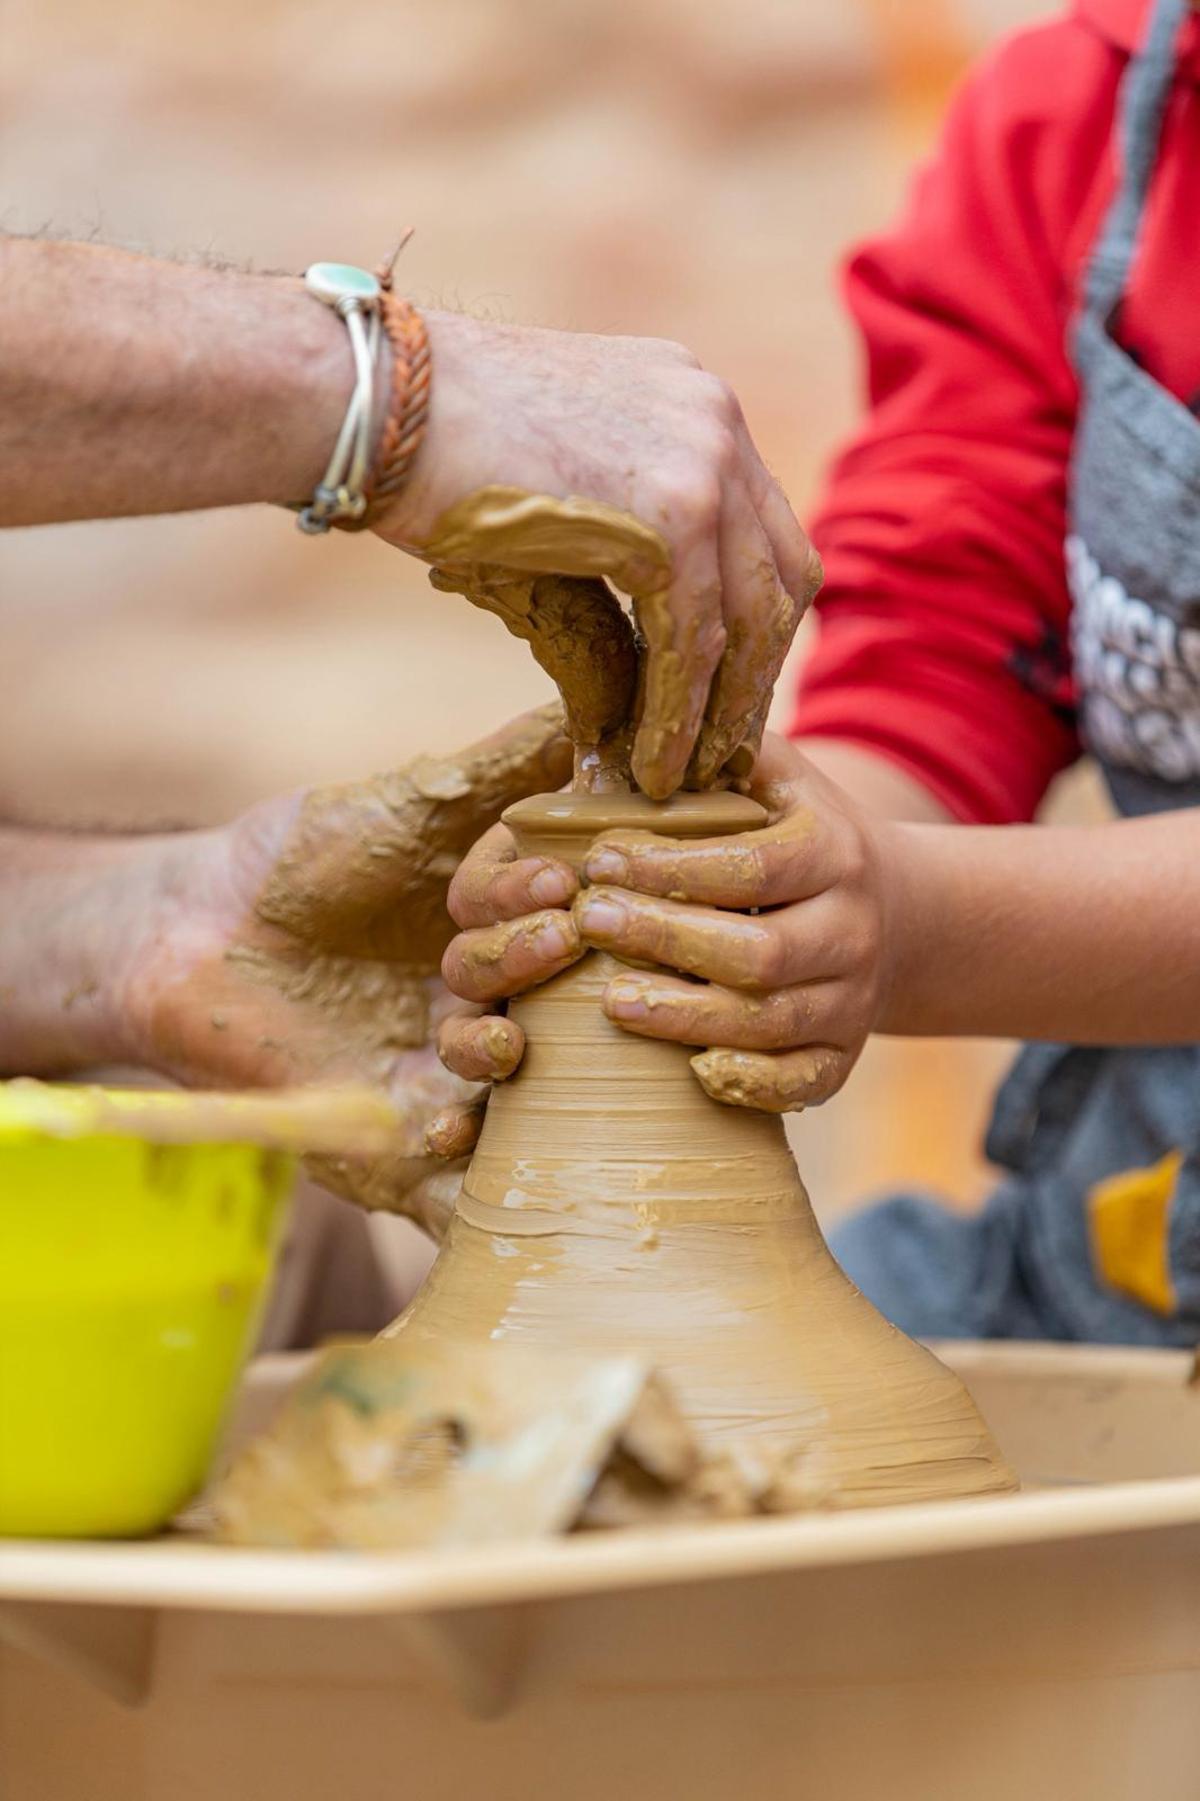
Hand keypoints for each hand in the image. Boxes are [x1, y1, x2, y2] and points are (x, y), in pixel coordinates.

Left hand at [114, 706, 570, 1228]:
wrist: (191, 935)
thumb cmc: (302, 857)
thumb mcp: (415, 801)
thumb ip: (508, 764)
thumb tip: (601, 692)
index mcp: (508, 934)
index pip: (559, 924)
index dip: (560, 904)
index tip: (564, 877)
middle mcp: (493, 1007)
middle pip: (547, 1008)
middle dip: (545, 973)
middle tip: (554, 939)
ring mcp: (450, 1077)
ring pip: (507, 1087)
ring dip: (505, 1060)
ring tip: (492, 1036)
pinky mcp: (400, 1141)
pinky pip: (451, 1174)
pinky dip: (464, 1163)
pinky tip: (454, 1125)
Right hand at [371, 313, 822, 797]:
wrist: (376, 404)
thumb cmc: (430, 446)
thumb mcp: (558, 487)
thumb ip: (618, 542)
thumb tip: (641, 652)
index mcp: (692, 400)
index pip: (761, 529)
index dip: (753, 623)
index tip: (726, 695)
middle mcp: (715, 418)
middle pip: (780, 574)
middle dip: (755, 673)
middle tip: (724, 749)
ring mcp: (704, 459)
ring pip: (751, 617)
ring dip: (723, 710)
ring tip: (693, 775)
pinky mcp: (674, 515)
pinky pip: (695, 640)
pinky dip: (680, 715)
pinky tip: (656, 766)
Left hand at [437, 733, 895, 1120]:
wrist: (899, 912)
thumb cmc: (804, 833)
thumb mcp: (782, 775)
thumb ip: (722, 747)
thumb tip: (629, 714)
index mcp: (836, 852)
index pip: (752, 866)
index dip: (672, 869)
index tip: (599, 860)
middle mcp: (854, 930)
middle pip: (760, 953)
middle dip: (667, 940)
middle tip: (589, 924)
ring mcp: (853, 1001)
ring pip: (772, 1025)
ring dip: (686, 1017)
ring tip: (609, 1001)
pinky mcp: (846, 1056)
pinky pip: (805, 1085)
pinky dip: (752, 1085)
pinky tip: (693, 1072)